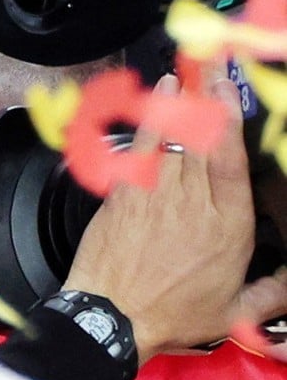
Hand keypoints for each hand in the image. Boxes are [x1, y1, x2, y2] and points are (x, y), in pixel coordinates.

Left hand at [65, 70, 286, 363]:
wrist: (110, 316)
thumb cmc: (172, 315)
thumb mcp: (232, 312)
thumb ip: (268, 292)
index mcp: (227, 225)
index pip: (233, 162)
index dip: (232, 120)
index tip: (231, 90)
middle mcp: (192, 201)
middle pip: (204, 140)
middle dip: (209, 98)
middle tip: (212, 63)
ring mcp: (154, 194)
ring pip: (171, 138)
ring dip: (178, 103)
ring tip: (184, 73)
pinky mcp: (123, 195)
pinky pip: (139, 150)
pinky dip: (148, 122)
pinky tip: (156, 101)